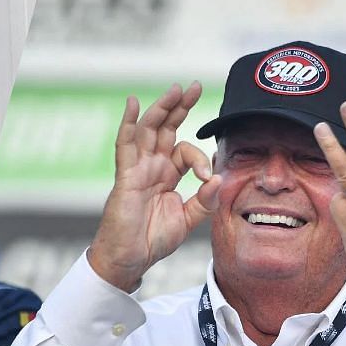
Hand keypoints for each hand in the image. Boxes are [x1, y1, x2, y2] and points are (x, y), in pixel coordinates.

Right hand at [88, 83, 221, 291]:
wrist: (129, 259)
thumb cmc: (153, 241)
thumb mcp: (188, 220)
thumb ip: (204, 201)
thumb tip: (220, 179)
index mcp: (166, 175)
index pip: (185, 151)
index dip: (200, 158)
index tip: (208, 177)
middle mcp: (151, 167)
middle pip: (166, 128)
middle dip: (180, 107)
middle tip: (194, 85)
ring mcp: (137, 169)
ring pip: (148, 130)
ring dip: (162, 108)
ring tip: (175, 89)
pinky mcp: (125, 176)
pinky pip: (125, 145)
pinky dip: (127, 123)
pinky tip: (132, 102)